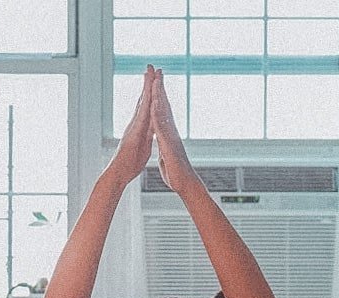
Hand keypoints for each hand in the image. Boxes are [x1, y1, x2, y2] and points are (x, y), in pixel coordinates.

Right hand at [105, 65, 155, 189]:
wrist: (119, 174)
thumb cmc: (130, 164)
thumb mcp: (143, 146)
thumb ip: (147, 136)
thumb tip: (150, 130)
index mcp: (139, 127)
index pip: (146, 106)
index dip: (150, 92)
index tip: (154, 79)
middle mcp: (135, 123)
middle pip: (143, 99)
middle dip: (147, 83)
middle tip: (150, 67)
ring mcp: (134, 126)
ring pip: (142, 103)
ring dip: (146, 88)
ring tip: (149, 72)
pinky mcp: (134, 132)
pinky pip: (142, 115)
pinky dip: (146, 103)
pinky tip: (149, 94)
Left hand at [149, 69, 198, 194]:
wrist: (184, 184)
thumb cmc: (176, 172)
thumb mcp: (168, 156)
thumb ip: (166, 147)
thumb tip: (165, 143)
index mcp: (168, 134)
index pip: (162, 111)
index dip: (159, 97)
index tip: (155, 82)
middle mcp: (171, 131)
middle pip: (165, 106)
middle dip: (160, 88)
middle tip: (157, 71)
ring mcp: (171, 136)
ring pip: (164, 113)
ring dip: (160, 98)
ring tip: (155, 82)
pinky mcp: (169, 143)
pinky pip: (162, 127)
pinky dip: (158, 116)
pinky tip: (154, 106)